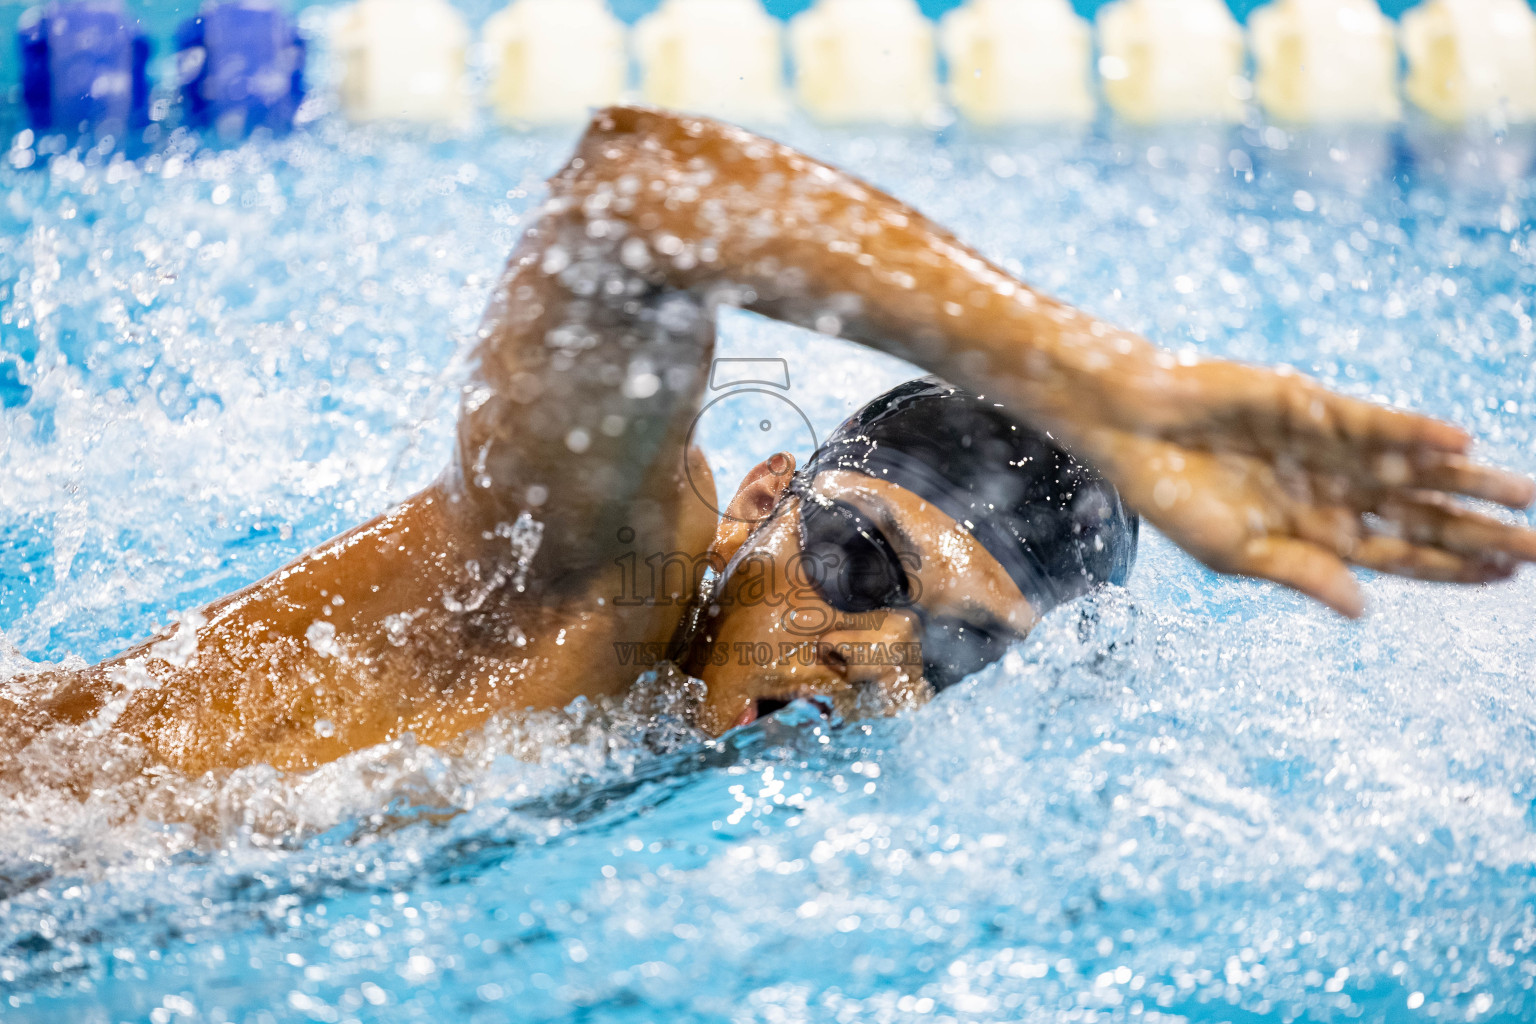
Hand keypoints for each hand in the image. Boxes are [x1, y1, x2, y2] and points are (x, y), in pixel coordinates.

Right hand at [1076, 359, 1535, 615]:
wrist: (1128, 428)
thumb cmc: (1169, 495)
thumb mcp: (1233, 553)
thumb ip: (1301, 574)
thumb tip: (1365, 610)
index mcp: (1312, 531)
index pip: (1398, 554)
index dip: (1452, 566)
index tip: (1507, 575)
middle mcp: (1331, 488)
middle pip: (1419, 514)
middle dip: (1480, 531)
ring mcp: (1326, 446)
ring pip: (1411, 470)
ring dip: (1467, 483)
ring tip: (1526, 495)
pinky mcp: (1312, 406)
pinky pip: (1374, 423)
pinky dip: (1414, 434)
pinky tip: (1459, 444)